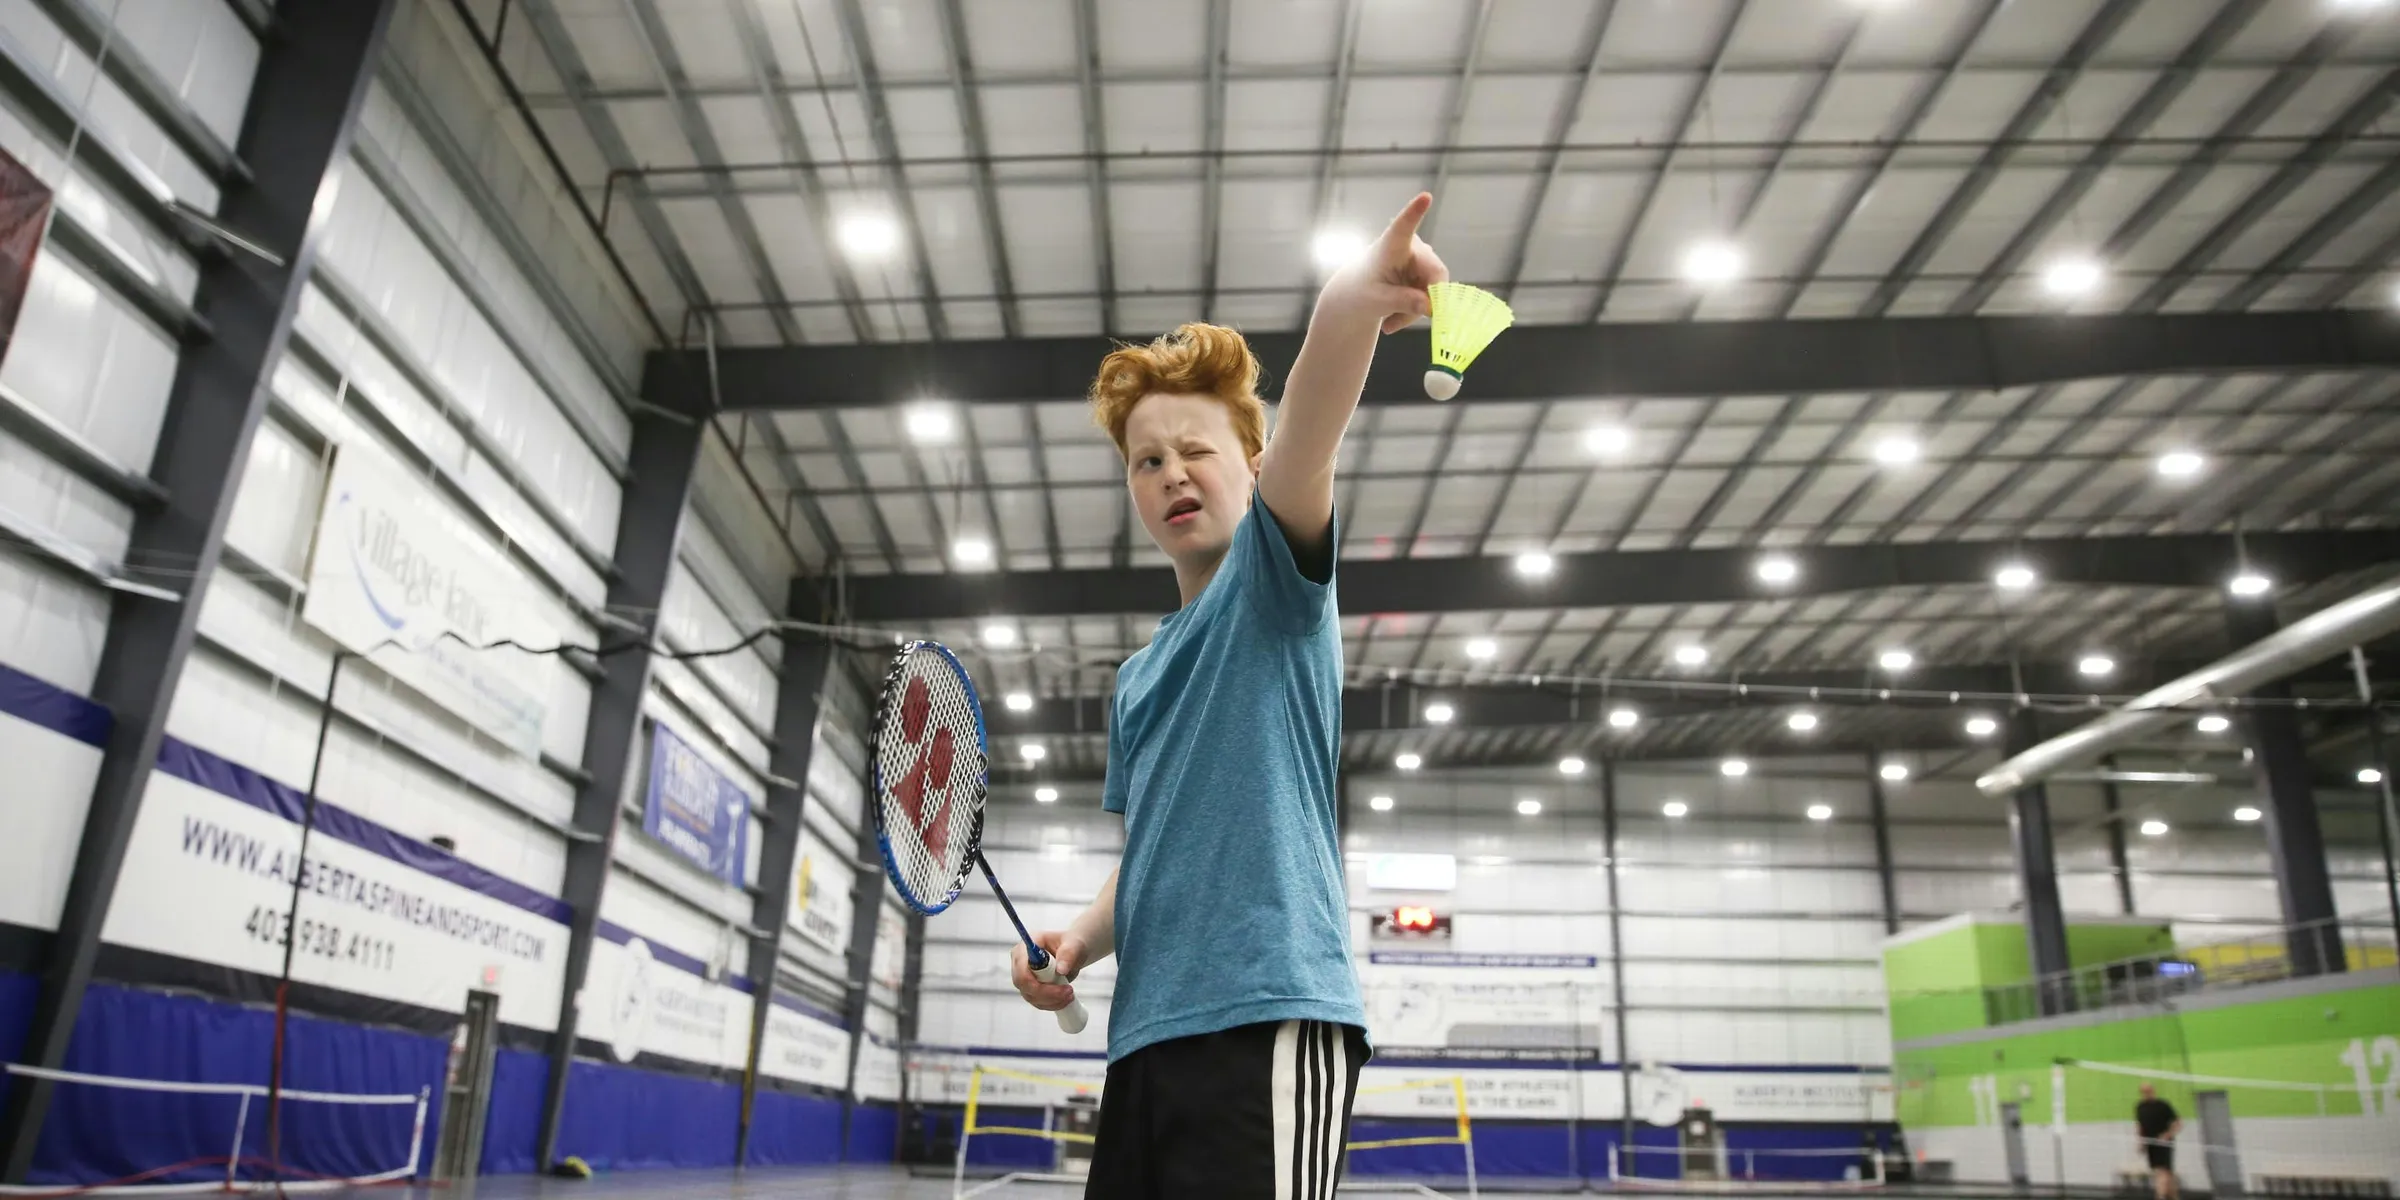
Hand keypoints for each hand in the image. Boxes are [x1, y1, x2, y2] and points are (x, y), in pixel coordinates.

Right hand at [1011, 931, 1085, 1011]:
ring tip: (1070, 994)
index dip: (1037, 983)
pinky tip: (1065, 998)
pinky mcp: (1031, 988)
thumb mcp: (1074, 944)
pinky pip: (1037, 1002)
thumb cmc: (1071, 944)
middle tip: (1068, 992)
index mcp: (1025, 948)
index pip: (1022, 971)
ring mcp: (1024, 977)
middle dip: (1048, 994)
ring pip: (1031, 997)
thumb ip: (1068, 954)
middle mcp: (1020, 963)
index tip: (1060, 987)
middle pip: (1025, 986)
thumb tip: (1061, 969)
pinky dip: (1052, 1004)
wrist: (1074, 952)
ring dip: (1052, 1001)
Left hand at [1325, 192, 1450, 333]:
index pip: (1404, 226)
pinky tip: (1395, 318)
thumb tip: (1429, 306)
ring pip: (1436, 292)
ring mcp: (1422, 260)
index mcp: (1391, 244)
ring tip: (1389, 323)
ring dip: (1416, 312)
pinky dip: (1416, 312)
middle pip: (1436, 274)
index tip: (1425, 197)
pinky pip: (1433, 298)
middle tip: (1396, 324)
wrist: (1357, 297)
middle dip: (1423, 303)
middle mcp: (1411, 246)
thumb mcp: (1374, 302)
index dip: (1415, 212)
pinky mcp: (1428, 273)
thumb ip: (1400, 302)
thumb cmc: (1360, 293)